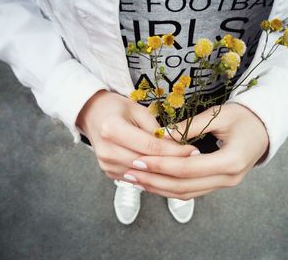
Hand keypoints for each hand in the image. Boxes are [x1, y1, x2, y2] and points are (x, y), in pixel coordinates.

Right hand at [76, 90, 196, 180]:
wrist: (92, 116)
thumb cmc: (117, 108)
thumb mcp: (137, 110)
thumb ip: (155, 129)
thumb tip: (176, 146)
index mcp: (112, 129)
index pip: (150, 146)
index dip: (174, 150)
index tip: (193, 150)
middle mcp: (106, 150)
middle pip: (147, 163)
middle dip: (174, 164)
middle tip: (196, 161)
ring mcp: (106, 164)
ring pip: (143, 175)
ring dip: (165, 173)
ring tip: (186, 169)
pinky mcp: (108, 172)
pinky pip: (136, 178)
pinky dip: (152, 177)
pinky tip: (168, 174)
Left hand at [123, 103, 268, 199]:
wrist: (265, 129)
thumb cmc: (245, 117)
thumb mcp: (220, 115)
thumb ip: (190, 127)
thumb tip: (160, 136)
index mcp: (231, 160)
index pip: (188, 168)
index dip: (161, 165)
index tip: (137, 159)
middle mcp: (229, 178)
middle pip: (184, 186)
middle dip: (154, 180)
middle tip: (129, 172)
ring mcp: (225, 184)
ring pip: (186, 193)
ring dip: (159, 188)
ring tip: (135, 179)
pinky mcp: (219, 183)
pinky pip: (191, 191)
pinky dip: (170, 188)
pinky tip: (153, 182)